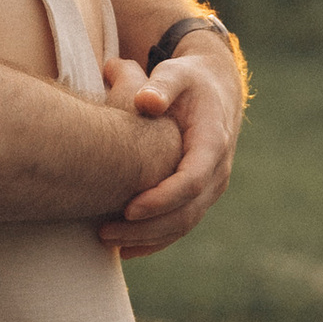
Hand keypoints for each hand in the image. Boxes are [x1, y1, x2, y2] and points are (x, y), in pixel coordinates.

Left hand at [101, 38, 239, 254]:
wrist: (215, 90)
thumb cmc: (188, 80)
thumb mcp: (177, 73)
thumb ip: (162, 84)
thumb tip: (145, 101)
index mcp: (213, 143)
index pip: (192, 181)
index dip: (162, 199)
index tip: (129, 208)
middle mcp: (217, 171)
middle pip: (187, 212)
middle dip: (147, 227)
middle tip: (105, 232)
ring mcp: (210, 187)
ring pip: (183, 225)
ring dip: (147, 238)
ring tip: (108, 240)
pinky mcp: (199, 196)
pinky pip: (180, 226)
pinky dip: (155, 241)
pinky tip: (125, 248)